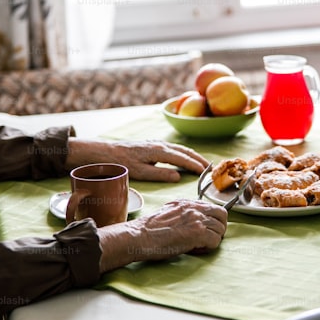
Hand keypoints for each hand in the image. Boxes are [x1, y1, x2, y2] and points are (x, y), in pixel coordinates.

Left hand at [67, 138, 208, 181]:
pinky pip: (175, 148)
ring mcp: (157, 143)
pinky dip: (185, 153)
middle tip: (211, 168)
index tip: (206, 172)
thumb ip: (161, 174)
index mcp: (159, 151)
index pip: (182, 158)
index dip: (195, 165)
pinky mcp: (154, 145)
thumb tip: (179, 176)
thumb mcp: (141, 172)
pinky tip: (187, 157)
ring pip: (181, 148)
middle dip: (199, 159)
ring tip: (203, 163)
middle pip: (185, 151)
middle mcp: (160, 144)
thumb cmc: (123, 163)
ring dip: (193, 155)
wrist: (108, 152)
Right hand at [97, 199, 227, 271]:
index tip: (207, 229)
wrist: (139, 236)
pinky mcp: (197, 233)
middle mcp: (194, 208)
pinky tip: (195, 250)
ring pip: (220, 229)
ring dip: (213, 240)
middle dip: (219, 228)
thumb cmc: (148, 229)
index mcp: (187, 203)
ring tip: (199, 246)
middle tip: (209, 238)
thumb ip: (182, 213)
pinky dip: (208, 248)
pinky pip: (215, 241)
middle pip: (222, 215)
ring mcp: (196, 219)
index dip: (213, 220)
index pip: (213, 207)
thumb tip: (192, 221)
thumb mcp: (167, 212)